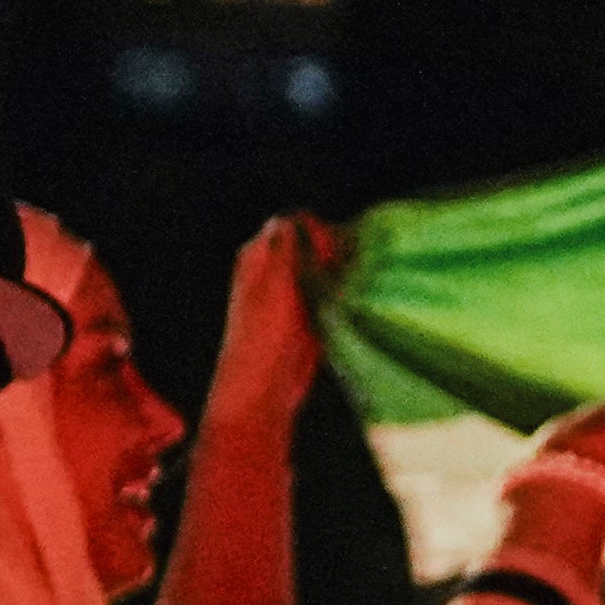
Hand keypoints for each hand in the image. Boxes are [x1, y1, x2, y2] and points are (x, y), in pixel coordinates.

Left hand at [209, 215, 333, 422]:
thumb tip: (294, 214)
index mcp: (258, 256)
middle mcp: (274, 271)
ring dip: (339, 276)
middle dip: (332, 253)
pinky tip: (345, 308)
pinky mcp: (309, 316)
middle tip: (337, 275)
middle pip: (313, 244)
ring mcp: (292, 294)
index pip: (294, 223)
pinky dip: (341, 297)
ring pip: (325, 269)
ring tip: (342, 293)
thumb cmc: (262, 337)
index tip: (328, 252)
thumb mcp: (275, 283)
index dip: (317, 232)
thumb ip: (287, 246)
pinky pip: (331, 294)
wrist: (263, 390)